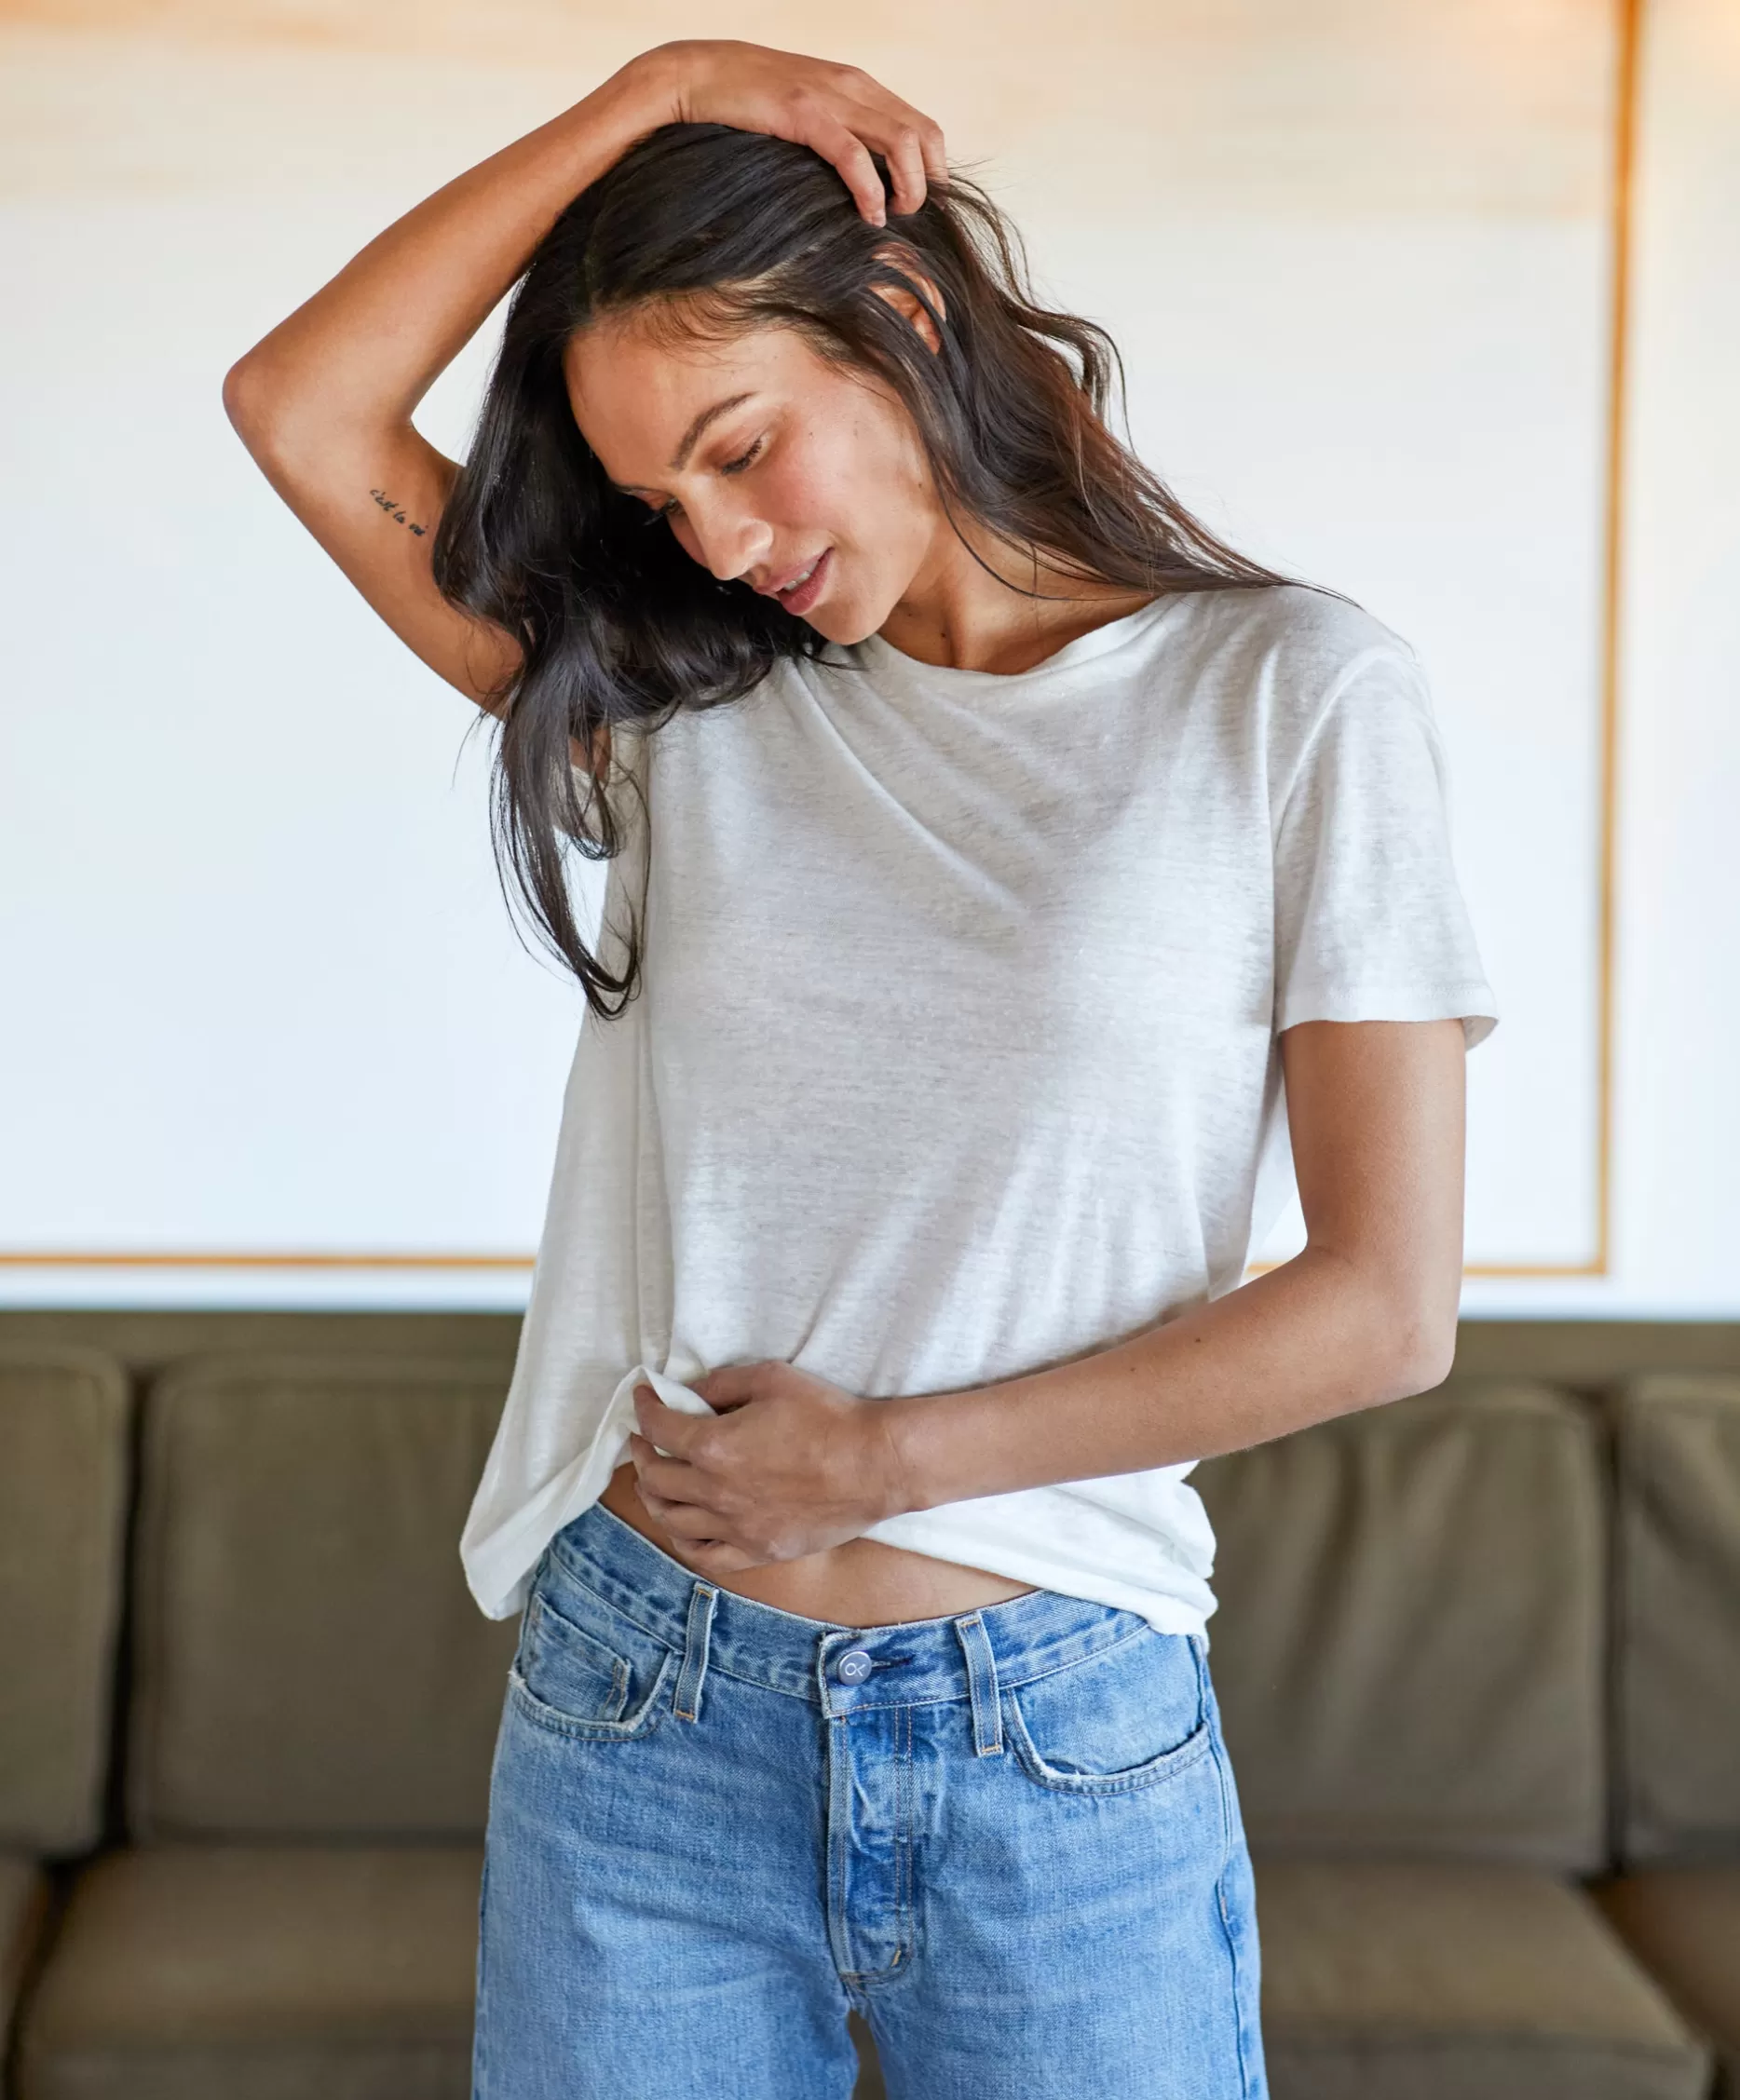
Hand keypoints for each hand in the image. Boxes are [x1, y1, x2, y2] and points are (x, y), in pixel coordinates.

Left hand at [627, 1360, 912, 1575]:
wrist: (875, 1464)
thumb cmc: (828, 1416)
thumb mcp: (771, 1379)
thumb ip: (722, 1384)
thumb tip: (689, 1393)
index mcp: (714, 1447)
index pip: (658, 1428)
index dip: (645, 1408)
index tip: (644, 1397)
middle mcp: (716, 1492)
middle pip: (655, 1477)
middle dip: (641, 1452)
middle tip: (643, 1439)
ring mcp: (736, 1528)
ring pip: (672, 1519)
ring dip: (654, 1496)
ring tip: (654, 1481)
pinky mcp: (758, 1551)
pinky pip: (705, 1555)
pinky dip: (684, 1539)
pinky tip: (682, 1525)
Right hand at [628, 39, 947, 226]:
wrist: (698, 73)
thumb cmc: (750, 103)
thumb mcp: (808, 111)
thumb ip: (839, 131)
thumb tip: (864, 178)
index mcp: (859, 86)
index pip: (923, 127)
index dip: (932, 170)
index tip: (915, 205)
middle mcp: (855, 86)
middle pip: (925, 135)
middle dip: (928, 183)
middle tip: (909, 217)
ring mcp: (831, 97)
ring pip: (902, 143)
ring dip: (908, 188)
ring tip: (891, 217)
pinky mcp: (804, 113)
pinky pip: (854, 156)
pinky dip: (870, 191)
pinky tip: (869, 216)